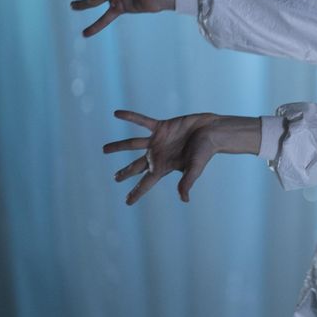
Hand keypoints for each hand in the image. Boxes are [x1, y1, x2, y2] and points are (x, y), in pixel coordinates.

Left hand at [104, 110, 220, 204]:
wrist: (213, 131)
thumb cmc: (206, 151)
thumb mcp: (195, 168)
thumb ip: (187, 182)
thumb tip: (184, 200)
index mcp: (164, 167)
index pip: (146, 183)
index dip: (136, 193)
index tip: (127, 202)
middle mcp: (158, 155)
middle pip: (137, 166)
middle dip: (126, 172)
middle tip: (116, 179)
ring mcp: (158, 140)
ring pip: (133, 144)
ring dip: (118, 146)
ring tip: (104, 149)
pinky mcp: (161, 126)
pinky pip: (142, 121)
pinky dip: (130, 117)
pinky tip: (116, 113)